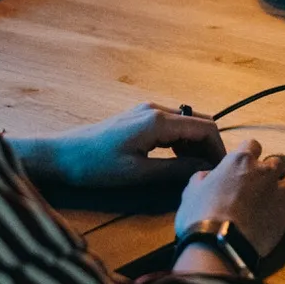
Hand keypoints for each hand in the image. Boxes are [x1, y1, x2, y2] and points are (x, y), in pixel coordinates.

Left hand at [11, 102, 223, 188]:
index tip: (223, 172)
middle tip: (210, 174)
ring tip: (193, 171)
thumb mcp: (139, 173)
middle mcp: (155, 109)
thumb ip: (175, 169)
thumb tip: (205, 169)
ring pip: (186, 124)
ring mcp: (146, 111)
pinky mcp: (138, 118)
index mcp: (158, 121)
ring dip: (195, 145)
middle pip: (199, 122)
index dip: (219, 150)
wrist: (62, 156)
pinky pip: (171, 126)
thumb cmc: (97, 167)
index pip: (205, 128)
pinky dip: (181, 142)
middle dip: (209, 147)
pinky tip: (175, 161)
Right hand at [175, 138, 284, 257]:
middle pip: (281, 159)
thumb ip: (204, 178)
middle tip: (266, 182)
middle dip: (275, 168)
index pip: (253, 144)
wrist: (219, 243)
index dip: (250, 155)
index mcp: (239, 161)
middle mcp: (264, 171)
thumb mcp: (192, 190)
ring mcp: (280, 191)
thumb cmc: (200, 215)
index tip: (246, 167)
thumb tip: (208, 177)